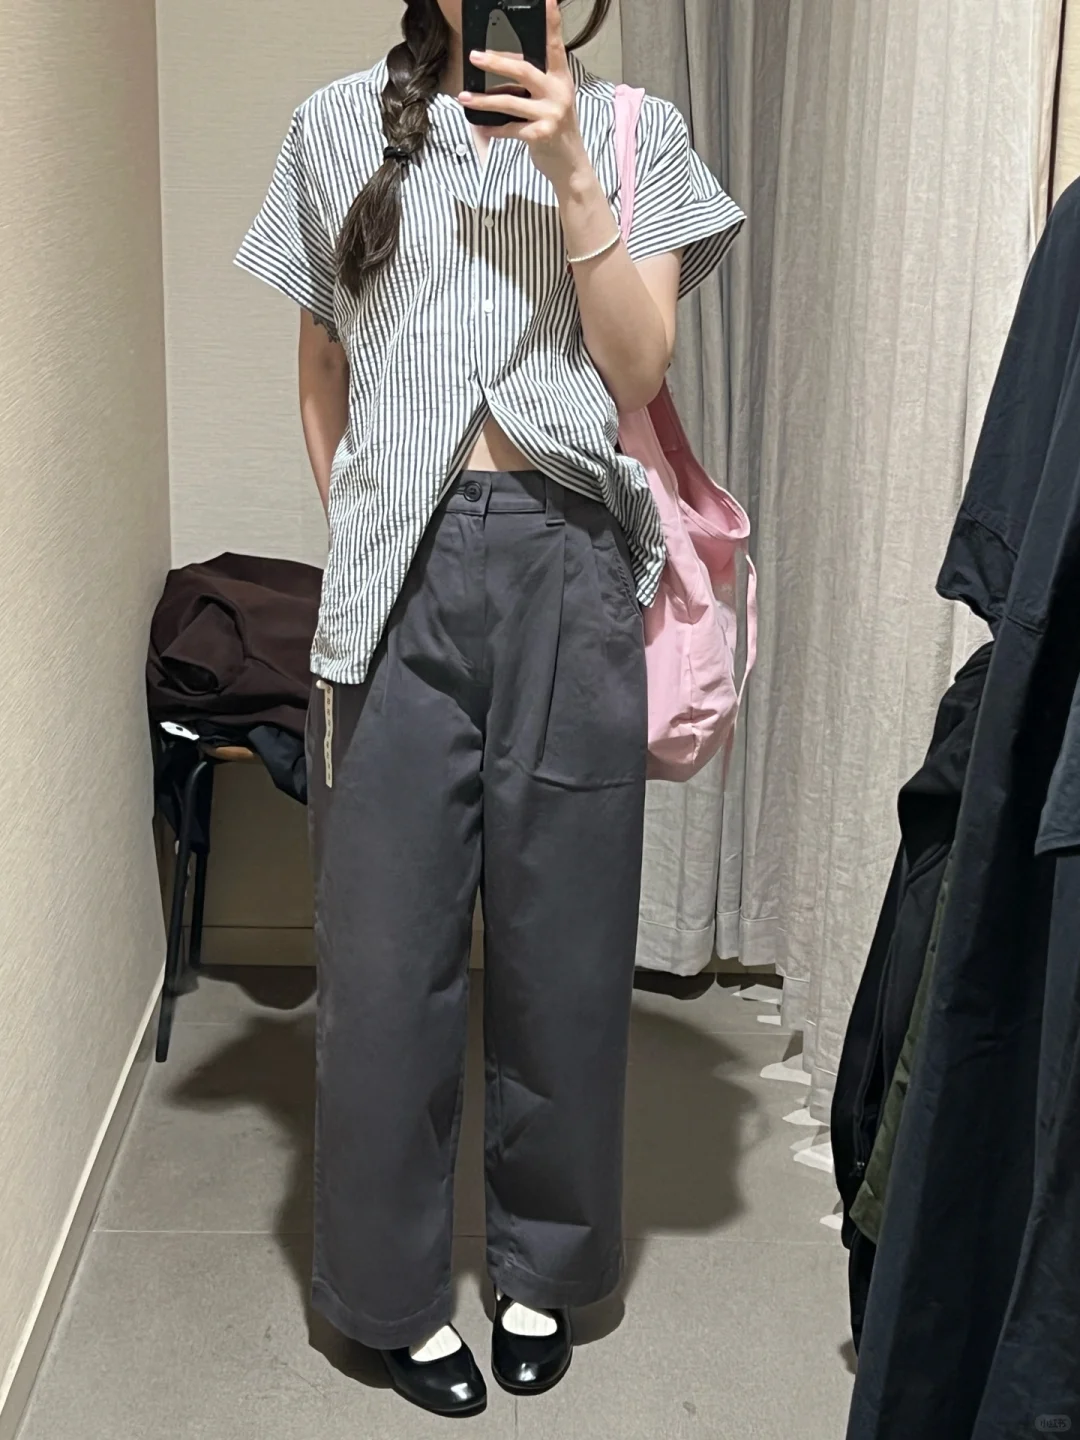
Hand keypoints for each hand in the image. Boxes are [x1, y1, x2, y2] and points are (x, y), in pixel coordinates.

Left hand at [459, 0, 588, 188]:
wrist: (570, 166)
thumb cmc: (556, 129)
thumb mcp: (551, 100)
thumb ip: (533, 83)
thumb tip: (501, 66)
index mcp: (561, 78)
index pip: (555, 45)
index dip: (551, 22)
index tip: (547, 0)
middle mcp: (558, 93)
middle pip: (523, 69)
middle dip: (496, 62)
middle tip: (475, 55)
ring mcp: (551, 114)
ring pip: (510, 101)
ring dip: (484, 100)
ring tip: (464, 97)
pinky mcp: (540, 135)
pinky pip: (510, 128)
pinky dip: (494, 129)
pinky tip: (482, 128)